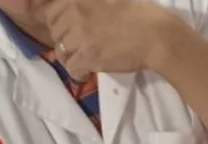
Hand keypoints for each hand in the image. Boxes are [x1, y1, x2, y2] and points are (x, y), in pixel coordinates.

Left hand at [46, 0, 180, 76]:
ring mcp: (80, 35)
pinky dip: (77, 73)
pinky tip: (86, 73)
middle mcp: (75, 12)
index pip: (51, 10)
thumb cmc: (140, 12)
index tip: (67, 30)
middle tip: (76, 47)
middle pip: (54, 31)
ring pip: (61, 50)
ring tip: (81, 61)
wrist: (156, 35)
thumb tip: (85, 11)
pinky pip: (71, 68)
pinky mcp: (88, 56)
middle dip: (63, 39)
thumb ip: (90, 3)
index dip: (57, 22)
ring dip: (69, 57)